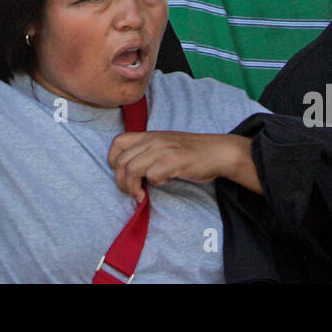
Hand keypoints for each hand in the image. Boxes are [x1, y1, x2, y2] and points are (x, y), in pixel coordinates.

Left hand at [108, 131, 246, 203]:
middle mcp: (153, 140)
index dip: (113, 161)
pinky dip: (154, 184)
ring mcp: (163, 149)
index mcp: (149, 135)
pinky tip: (164, 183)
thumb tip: (132, 176)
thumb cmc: (193, 153)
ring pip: (131, 169)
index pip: (117, 142)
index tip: (122, 175)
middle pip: (121, 161)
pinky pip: (152, 176)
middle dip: (120, 182)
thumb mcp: (166, 146)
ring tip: (141, 195)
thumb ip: (149, 154)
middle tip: (131, 193)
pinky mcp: (173, 161)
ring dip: (132, 187)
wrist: (219, 152)